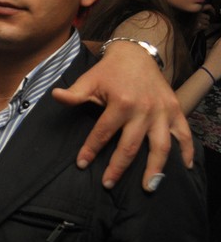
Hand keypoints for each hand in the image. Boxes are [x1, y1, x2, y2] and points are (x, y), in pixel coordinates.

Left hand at [52, 40, 191, 191]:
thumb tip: (54, 96)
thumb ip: (74, 94)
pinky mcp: (176, 111)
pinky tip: (184, 168)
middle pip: (130, 146)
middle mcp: (145, 110)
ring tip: (147, 187)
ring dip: (155, 168)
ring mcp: (163, 112)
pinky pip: (185, 135)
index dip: (90, 150)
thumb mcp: (89, 80)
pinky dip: (186, 152)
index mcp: (122, 103)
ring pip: (161, 146)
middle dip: (118, 167)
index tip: (81, 164)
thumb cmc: (109, 71)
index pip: (103, 133)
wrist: (136, 54)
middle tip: (107, 184)